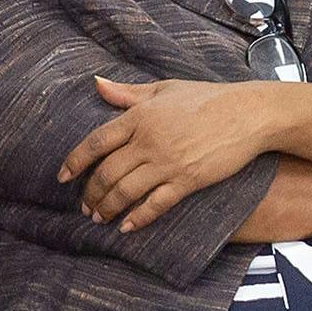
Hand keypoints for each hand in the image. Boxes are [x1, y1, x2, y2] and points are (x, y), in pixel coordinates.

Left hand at [62, 75, 304, 229]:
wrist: (249, 113)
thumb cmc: (207, 98)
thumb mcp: (165, 89)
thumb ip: (128, 93)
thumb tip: (96, 83)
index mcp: (139, 116)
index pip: (96, 142)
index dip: (75, 162)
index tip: (62, 177)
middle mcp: (149, 140)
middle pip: (107, 172)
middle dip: (91, 193)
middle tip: (85, 206)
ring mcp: (168, 162)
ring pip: (126, 191)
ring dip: (108, 208)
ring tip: (99, 218)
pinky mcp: (188, 180)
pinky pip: (156, 204)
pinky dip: (138, 218)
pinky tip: (127, 227)